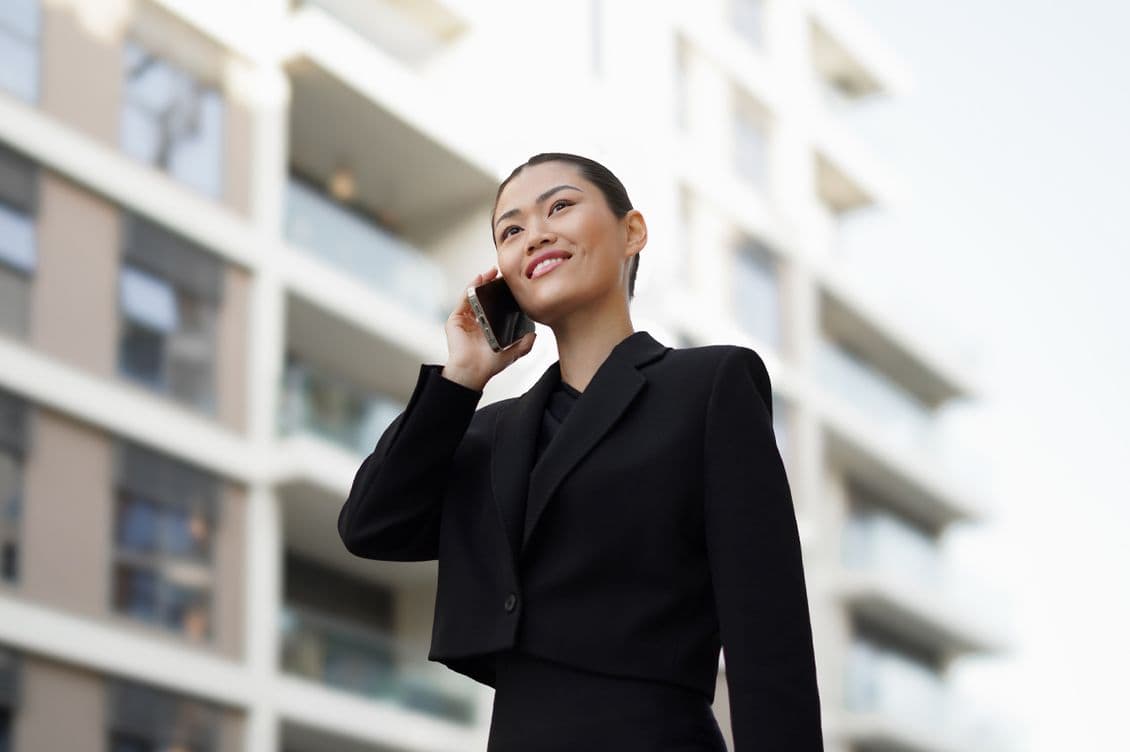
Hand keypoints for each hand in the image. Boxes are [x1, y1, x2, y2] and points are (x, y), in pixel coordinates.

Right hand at [442, 267, 536, 390]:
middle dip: (490, 284)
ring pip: (472, 296)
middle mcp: (475, 322)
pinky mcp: (455, 320)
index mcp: (487, 328)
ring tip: (491, 272)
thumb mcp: (513, 353)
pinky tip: (479, 279)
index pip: (493, 306)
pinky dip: (471, 288)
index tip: (510, 285)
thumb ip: (524, 344)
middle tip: (501, 274)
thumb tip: (534, 334)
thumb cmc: (489, 365)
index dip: (500, 294)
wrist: (474, 371)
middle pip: (482, 298)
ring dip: (481, 282)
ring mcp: (464, 320)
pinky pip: (463, 299)